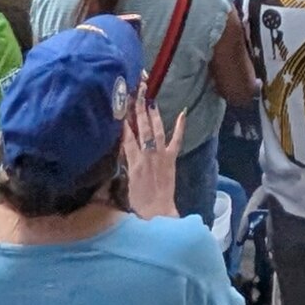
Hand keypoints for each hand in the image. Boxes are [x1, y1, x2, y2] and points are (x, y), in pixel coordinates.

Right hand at [123, 94, 186, 220]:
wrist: (157, 212)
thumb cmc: (138, 201)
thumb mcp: (125, 181)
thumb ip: (124, 163)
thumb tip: (121, 147)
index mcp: (133, 161)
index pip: (127, 136)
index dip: (124, 120)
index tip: (122, 104)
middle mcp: (147, 154)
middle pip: (142, 128)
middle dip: (139, 109)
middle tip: (137, 92)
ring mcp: (161, 155)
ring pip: (156, 130)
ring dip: (154, 114)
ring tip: (150, 99)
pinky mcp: (172, 158)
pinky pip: (176, 140)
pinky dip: (180, 126)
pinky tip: (182, 113)